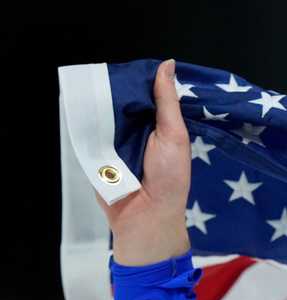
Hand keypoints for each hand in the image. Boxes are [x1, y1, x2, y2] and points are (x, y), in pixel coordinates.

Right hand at [94, 58, 191, 265]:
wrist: (145, 215)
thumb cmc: (168, 177)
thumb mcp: (174, 134)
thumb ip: (167, 102)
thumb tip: (167, 64)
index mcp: (159, 124)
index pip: (147, 93)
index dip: (140, 78)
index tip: (134, 62)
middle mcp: (137, 129)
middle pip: (122, 98)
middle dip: (116, 86)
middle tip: (107, 70)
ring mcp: (114, 138)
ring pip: (103, 110)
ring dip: (98, 99)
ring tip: (91, 79)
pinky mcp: (94, 149)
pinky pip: (86, 127)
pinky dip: (83, 116)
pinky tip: (77, 98)